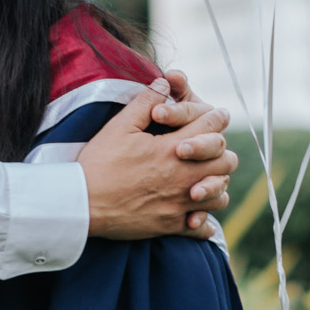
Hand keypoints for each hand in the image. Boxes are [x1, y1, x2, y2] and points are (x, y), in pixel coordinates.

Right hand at [77, 77, 237, 239]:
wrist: (83, 204)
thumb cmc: (99, 163)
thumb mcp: (119, 126)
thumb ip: (145, 102)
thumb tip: (164, 82)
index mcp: (173, 149)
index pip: (212, 126)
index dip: (217, 117)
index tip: (218, 115)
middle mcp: (184, 176)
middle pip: (226, 161)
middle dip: (221, 151)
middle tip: (212, 148)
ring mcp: (180, 203)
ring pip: (220, 194)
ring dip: (216, 184)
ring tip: (205, 179)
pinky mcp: (171, 225)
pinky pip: (203, 227)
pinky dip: (204, 221)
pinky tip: (195, 213)